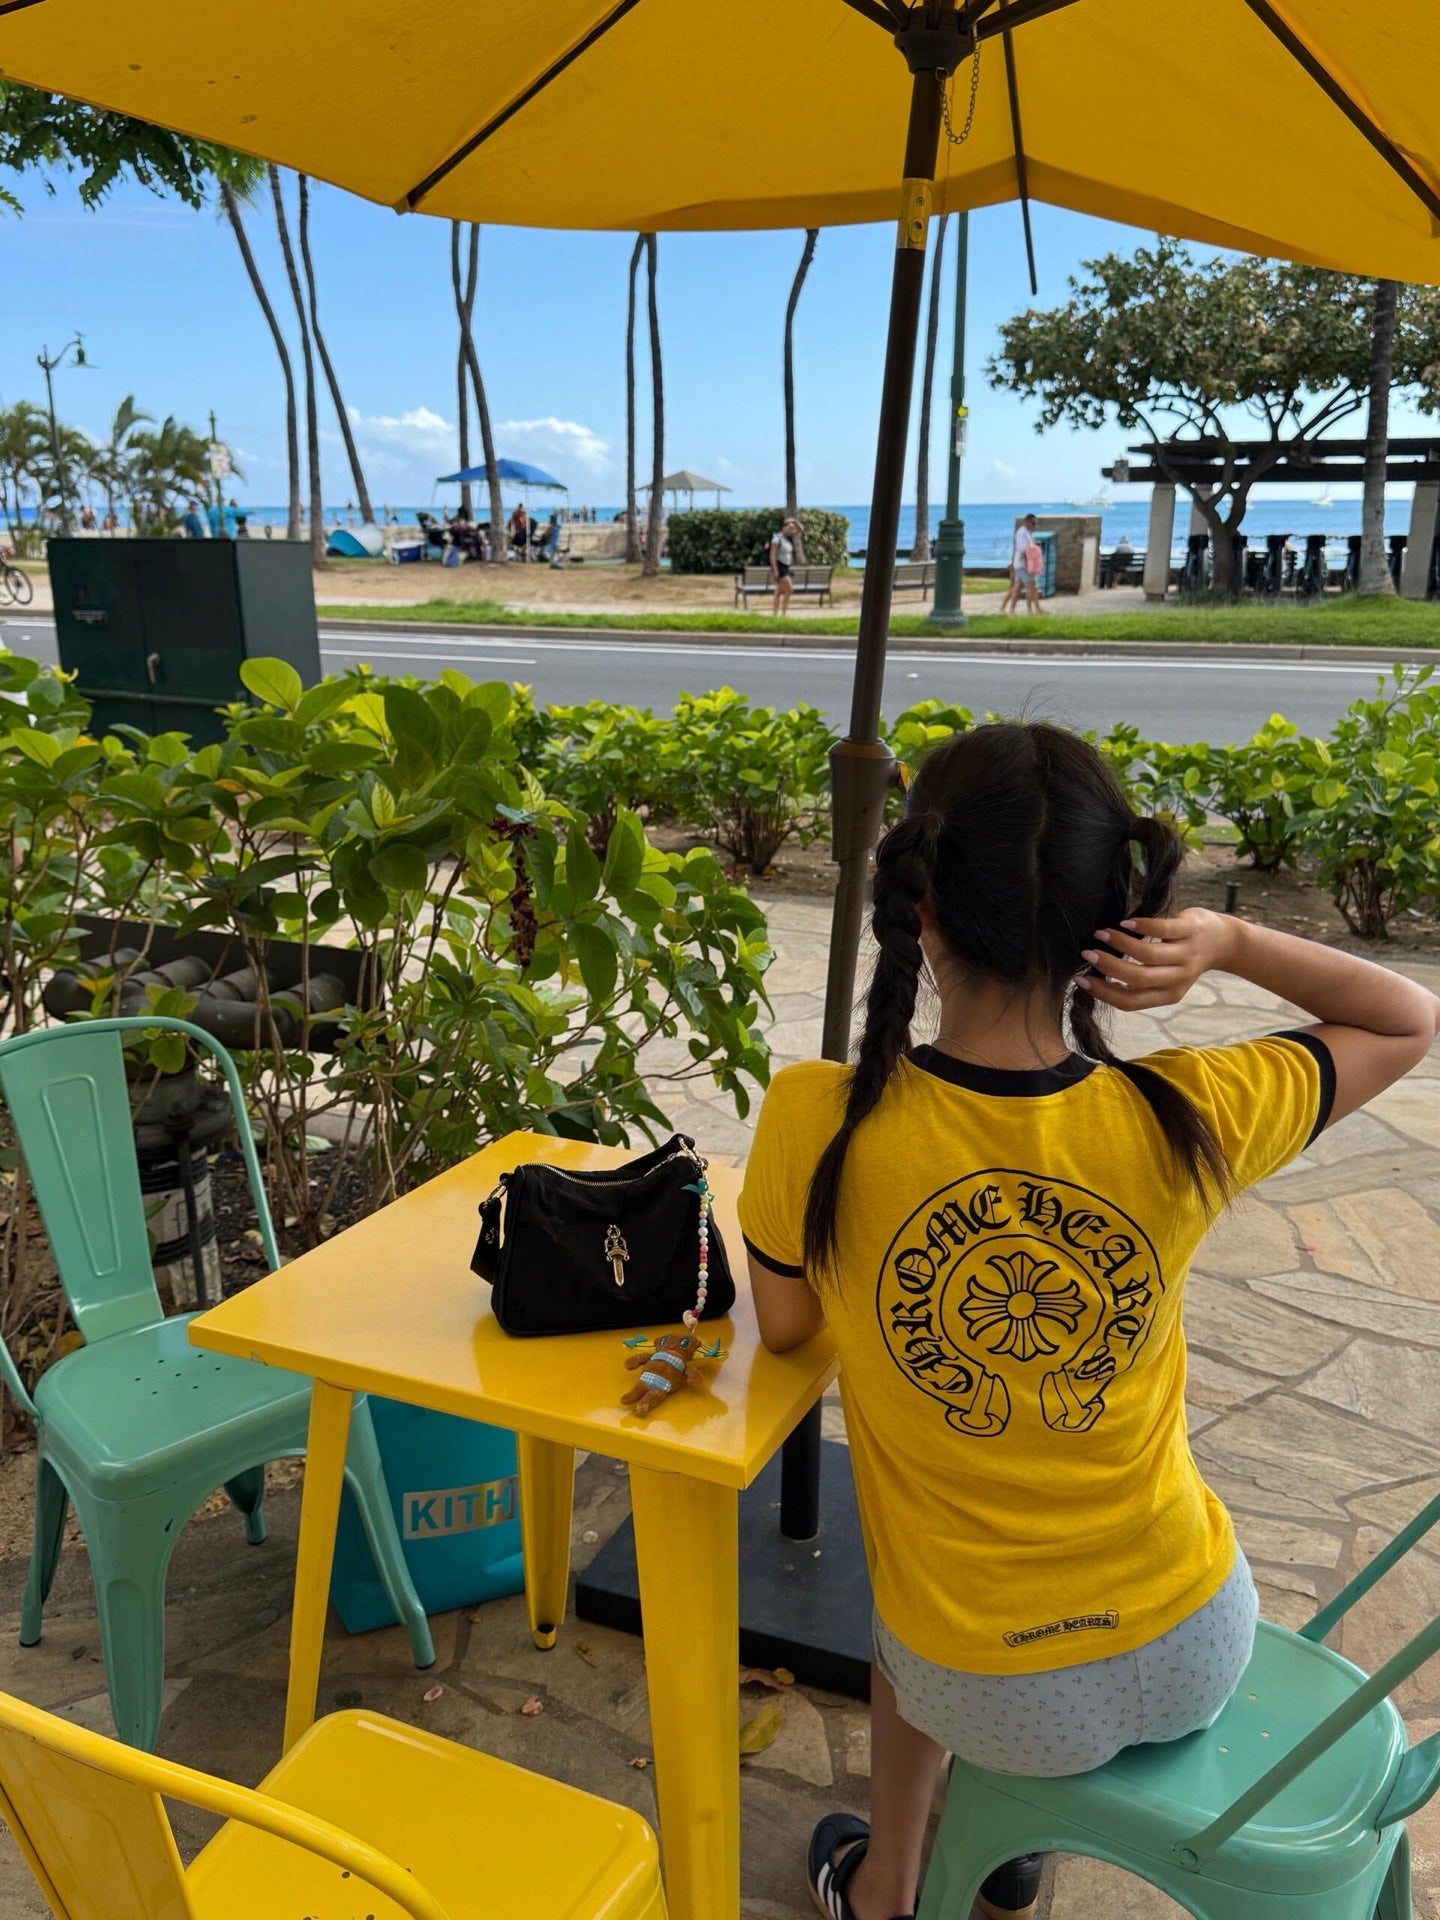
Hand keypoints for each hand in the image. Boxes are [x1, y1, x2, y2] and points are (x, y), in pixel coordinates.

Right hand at [1077, 909, 1236, 1010]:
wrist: (1223, 942)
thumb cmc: (1183, 959)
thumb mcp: (1165, 978)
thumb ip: (1139, 982)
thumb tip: (1098, 978)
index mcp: (1168, 995)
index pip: (1130, 1002)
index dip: (1103, 992)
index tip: (1081, 979)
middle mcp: (1178, 978)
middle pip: (1138, 979)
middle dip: (1108, 967)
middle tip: (1087, 953)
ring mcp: (1186, 954)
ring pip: (1148, 955)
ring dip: (1120, 944)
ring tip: (1101, 934)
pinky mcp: (1190, 930)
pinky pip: (1162, 929)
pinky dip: (1140, 926)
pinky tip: (1124, 922)